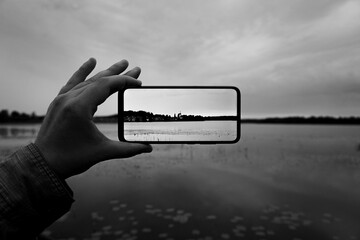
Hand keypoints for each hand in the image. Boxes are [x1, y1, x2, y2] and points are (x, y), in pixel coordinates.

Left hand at [35, 58, 151, 178]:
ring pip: (88, 80)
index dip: (125, 82)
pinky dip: (83, 72)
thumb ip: (128, 149)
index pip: (106, 85)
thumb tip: (149, 148)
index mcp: (80, 108)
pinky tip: (92, 62)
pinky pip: (73, 82)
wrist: (43, 165)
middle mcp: (70, 99)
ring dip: (105, 73)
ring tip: (120, 65)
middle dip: (119, 74)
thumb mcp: (103, 152)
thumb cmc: (73, 158)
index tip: (139, 83)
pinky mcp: (58, 103)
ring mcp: (62, 99)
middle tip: (136, 67)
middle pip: (99, 80)